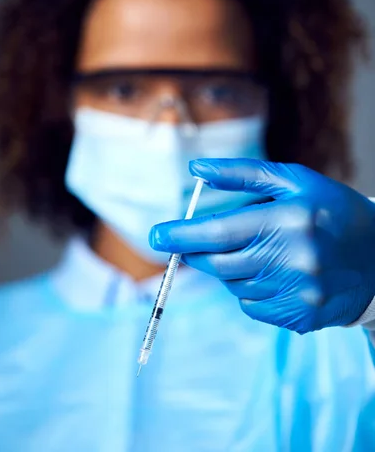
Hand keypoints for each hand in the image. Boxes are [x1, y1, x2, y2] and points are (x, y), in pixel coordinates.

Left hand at [149, 159, 374, 333]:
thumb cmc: (332, 208)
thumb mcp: (294, 181)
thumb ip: (243, 174)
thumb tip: (197, 169)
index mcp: (288, 221)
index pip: (220, 232)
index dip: (181, 235)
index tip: (154, 236)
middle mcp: (292, 261)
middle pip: (220, 264)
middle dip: (204, 251)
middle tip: (208, 240)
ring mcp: (297, 294)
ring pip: (234, 286)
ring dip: (232, 269)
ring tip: (261, 252)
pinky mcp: (300, 317)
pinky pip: (252, 307)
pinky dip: (251, 290)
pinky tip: (274, 273)